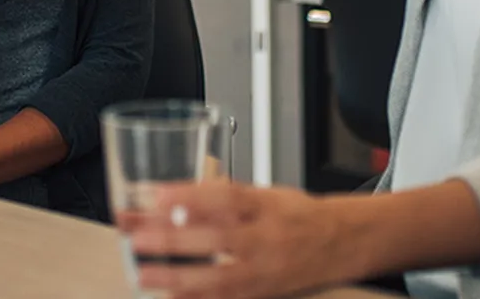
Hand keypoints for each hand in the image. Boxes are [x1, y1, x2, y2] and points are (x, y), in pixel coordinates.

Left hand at [117, 179, 355, 298]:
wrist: (342, 243)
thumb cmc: (296, 212)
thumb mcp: (263, 191)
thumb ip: (223, 194)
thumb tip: (175, 196)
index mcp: (264, 205)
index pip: (223, 197)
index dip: (188, 196)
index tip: (155, 196)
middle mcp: (266, 239)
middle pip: (216, 239)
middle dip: (173, 240)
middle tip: (137, 238)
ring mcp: (266, 271)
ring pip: (218, 278)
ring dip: (177, 277)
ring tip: (143, 275)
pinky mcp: (264, 294)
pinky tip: (172, 296)